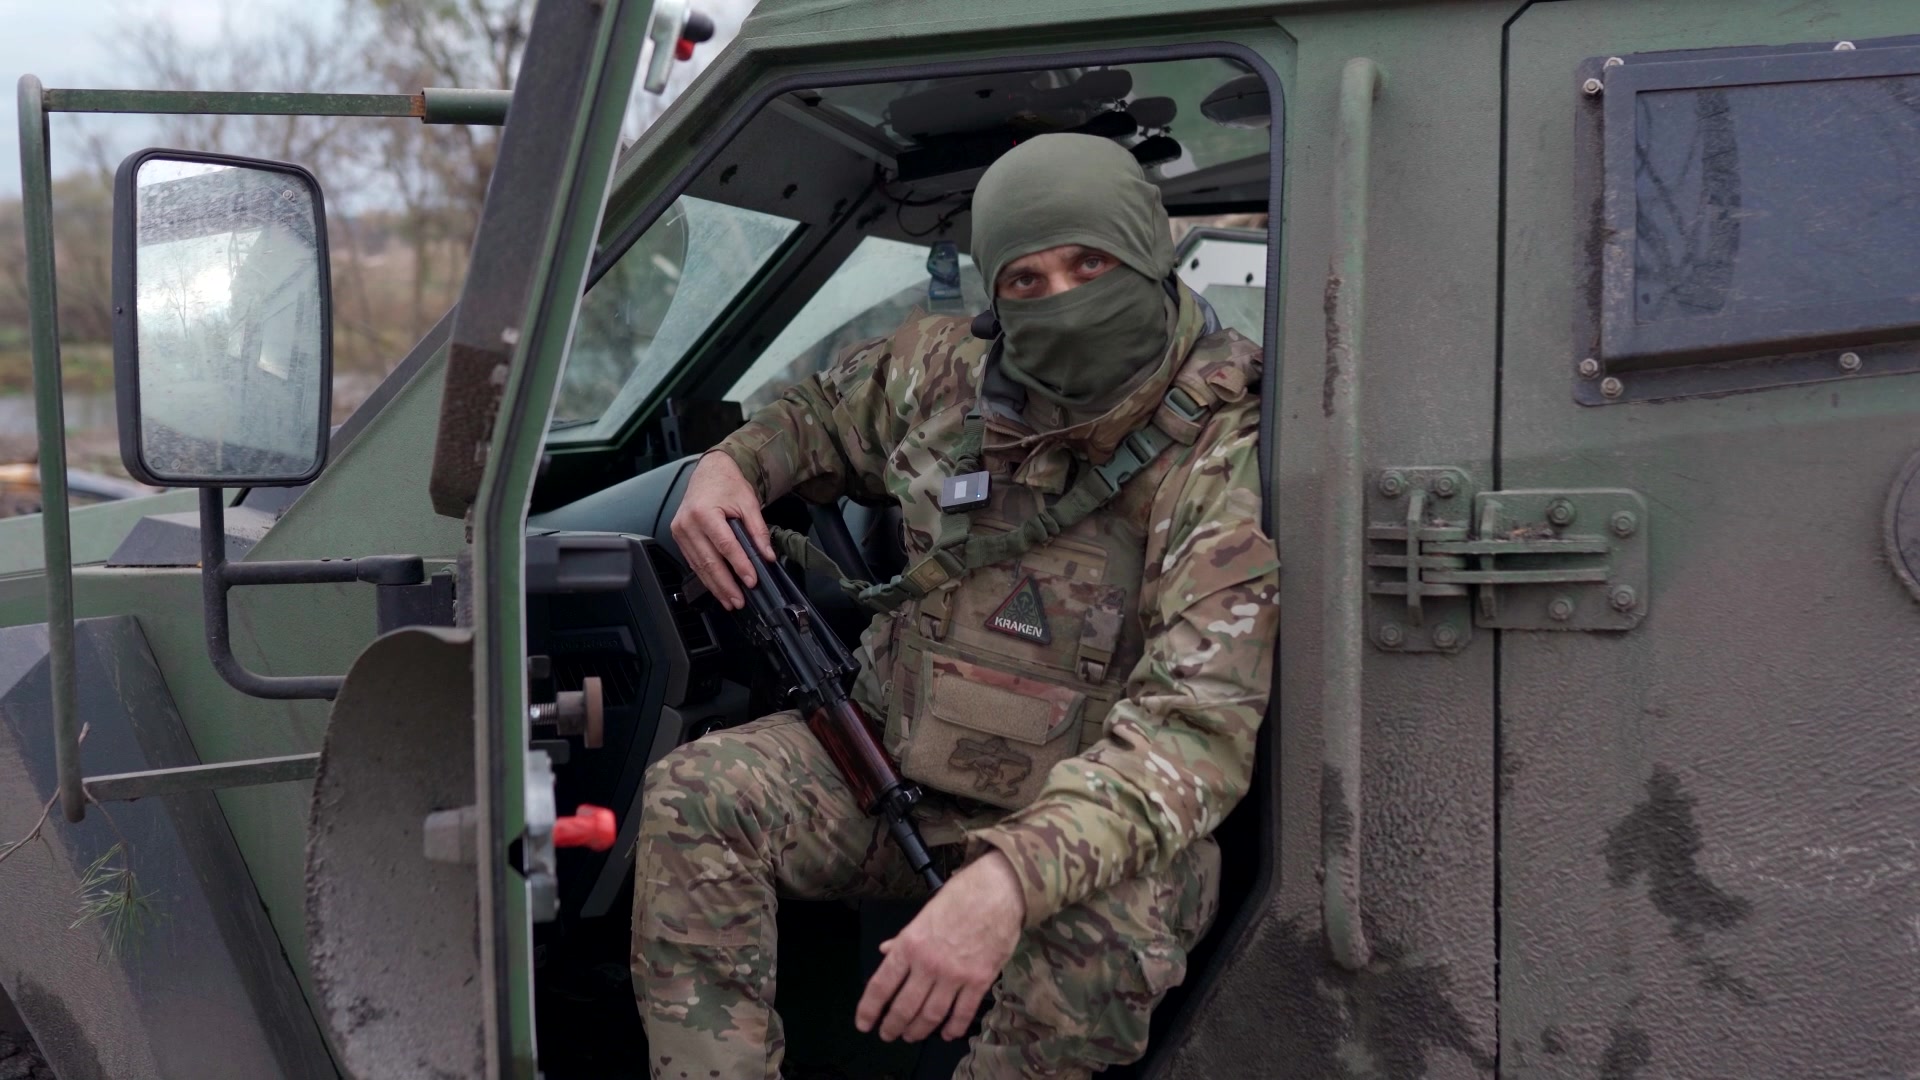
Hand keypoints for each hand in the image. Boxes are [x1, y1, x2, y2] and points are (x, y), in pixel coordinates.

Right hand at [669, 451, 774, 609]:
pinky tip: (717, 587)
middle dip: (725, 584)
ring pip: (699, 566)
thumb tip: (767, 555)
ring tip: (730, 600)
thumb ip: (758, 530)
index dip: (739, 565)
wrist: (710, 472)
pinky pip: (693, 562)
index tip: (751, 581)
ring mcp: (680, 531)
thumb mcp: (748, 502)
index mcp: (704, 512)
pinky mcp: (679, 537)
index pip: (725, 545)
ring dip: (715, 586)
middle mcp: (688, 523)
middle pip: (709, 561)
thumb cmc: (727, 484)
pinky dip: (706, 577)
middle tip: (739, 600)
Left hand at [856, 851, 1025, 1042]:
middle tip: (888, 1035)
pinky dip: (953, 1028)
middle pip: (905, 1006)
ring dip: (919, 1030)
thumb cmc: (960, 895)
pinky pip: (963, 1012)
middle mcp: (928, 964)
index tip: (863, 1024)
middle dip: (893, 1025)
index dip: (869, 1009)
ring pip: (931, 1015)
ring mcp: (955, 975)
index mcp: (910, 944)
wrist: (999, 891)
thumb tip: (885, 952)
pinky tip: (947, 1034)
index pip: (882, 985)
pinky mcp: (980, 980)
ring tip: (911, 1036)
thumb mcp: (925, 913)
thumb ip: (905, 939)